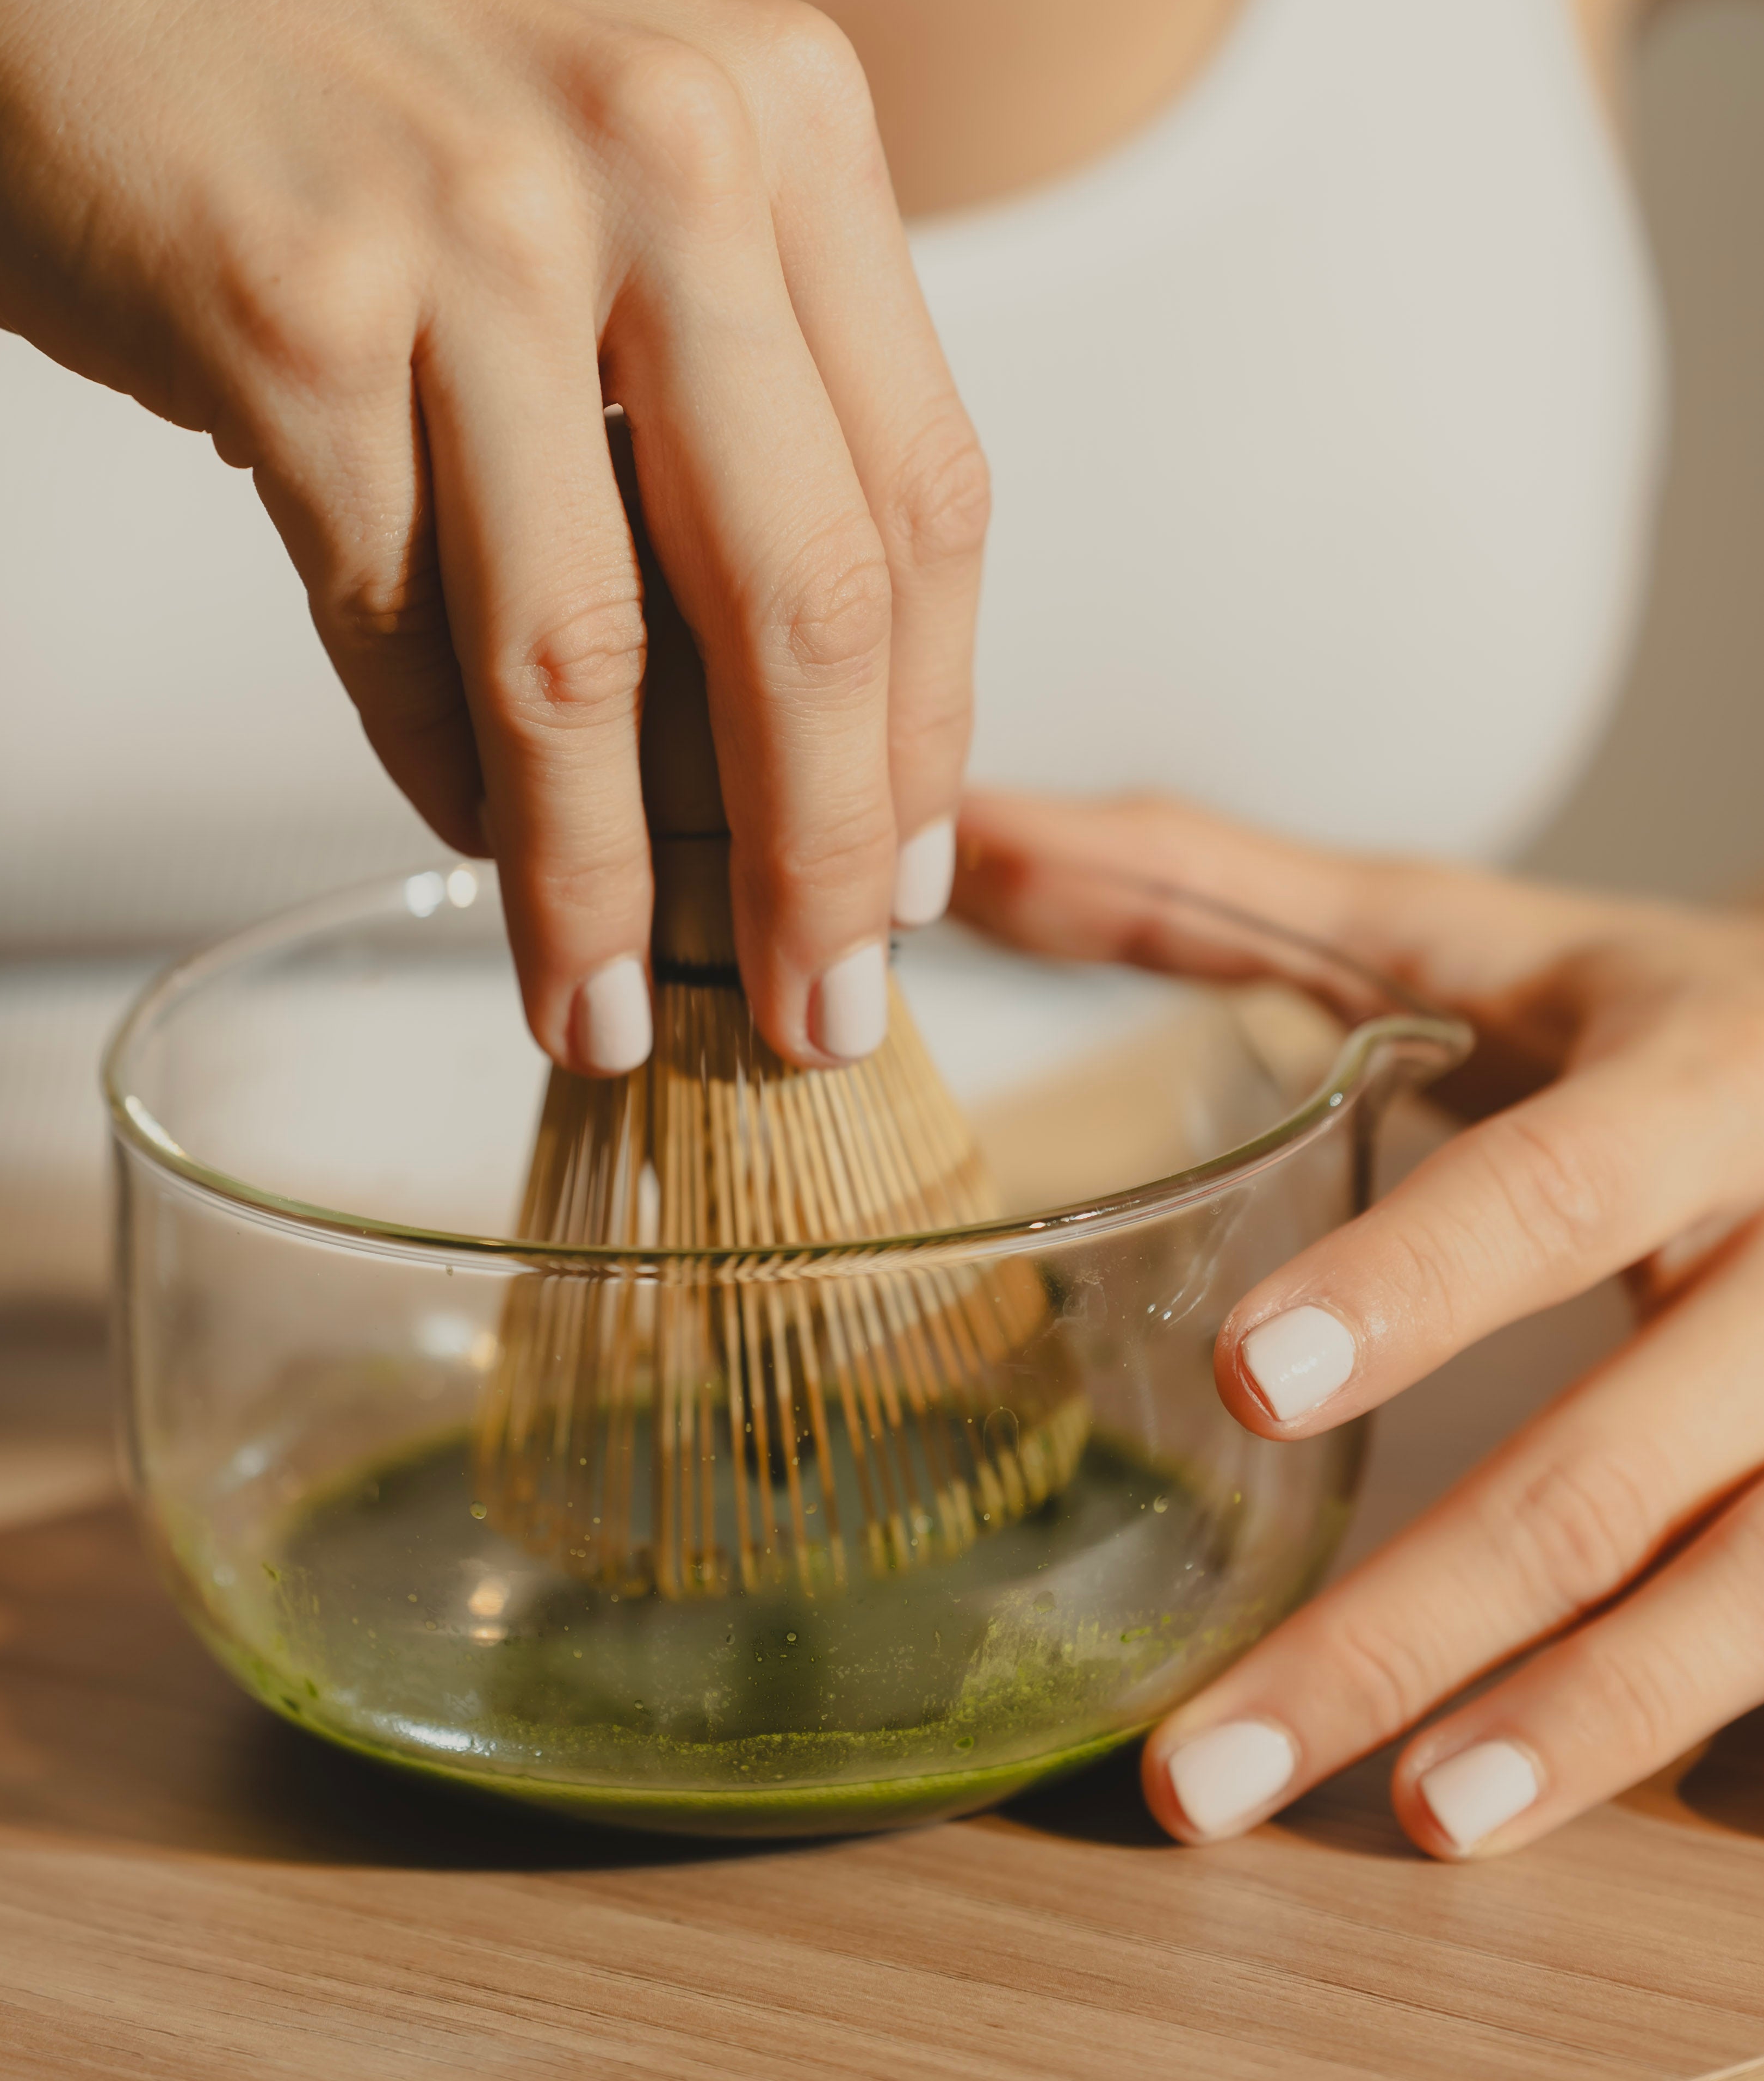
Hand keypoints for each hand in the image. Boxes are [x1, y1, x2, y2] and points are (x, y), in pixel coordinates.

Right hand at [0, 0, 985, 1068]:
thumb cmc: (332, 74)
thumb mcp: (598, 160)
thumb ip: (719, 386)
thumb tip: (780, 718)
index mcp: (784, 111)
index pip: (925, 491)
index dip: (927, 729)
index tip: (905, 883)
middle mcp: (663, 146)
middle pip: (804, 593)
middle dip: (817, 854)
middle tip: (814, 1015)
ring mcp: (471, 220)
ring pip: (587, 648)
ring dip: (602, 875)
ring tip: (608, 1006)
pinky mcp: (286, 306)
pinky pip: (396, 617)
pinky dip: (440, 765)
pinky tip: (474, 843)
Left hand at [955, 788, 1763, 1859]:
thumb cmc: (1657, 1002)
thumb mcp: (1476, 928)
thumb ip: (1227, 889)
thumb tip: (974, 835)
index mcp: (1692, 1085)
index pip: (1548, 1192)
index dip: (1415, 1286)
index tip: (1251, 1383)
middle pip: (1617, 1468)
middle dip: (1414, 1620)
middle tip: (1213, 1754)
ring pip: (1737, 1601)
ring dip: (1564, 1735)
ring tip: (1401, 1827)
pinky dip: (1668, 1741)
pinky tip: (1535, 1810)